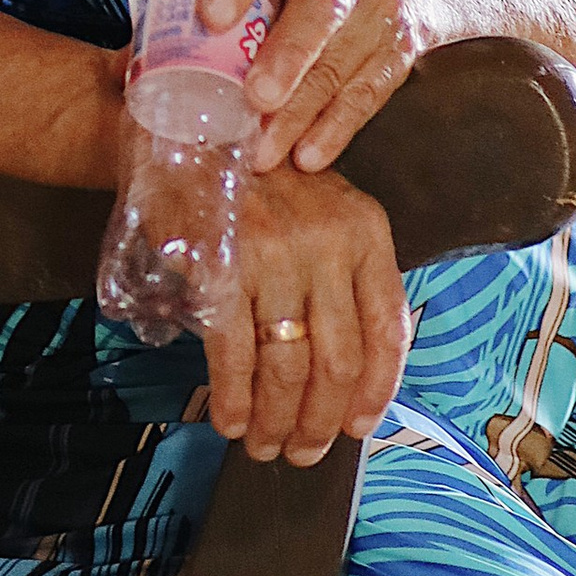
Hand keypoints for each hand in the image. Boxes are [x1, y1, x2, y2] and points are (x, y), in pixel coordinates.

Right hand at [196, 164, 408, 464]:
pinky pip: (235, 350)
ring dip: (276, 418)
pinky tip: (230, 419)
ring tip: (265, 444)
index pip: (387, 330)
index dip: (375, 392)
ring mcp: (273, 252)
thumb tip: (356, 370)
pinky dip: (234, 397)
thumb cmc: (259, 177)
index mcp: (365, 230)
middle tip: (303, 450)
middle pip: (337, 360)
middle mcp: (327, 241)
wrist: (188, 124)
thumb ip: (346, 274)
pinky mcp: (222, 263)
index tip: (358, 426)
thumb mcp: (323, 208)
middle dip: (320, 421)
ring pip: (288, 364)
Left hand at [201, 0, 435, 174]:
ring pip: (339, 62)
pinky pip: (367, 96)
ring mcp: (378, 7)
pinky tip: (306, 156)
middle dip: (285, 56)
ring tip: (264, 149)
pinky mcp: (398, 52)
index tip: (210, 18)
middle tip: (252, 97)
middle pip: (319, 8)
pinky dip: (334, 130)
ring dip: (300, 111)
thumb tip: (142, 53)